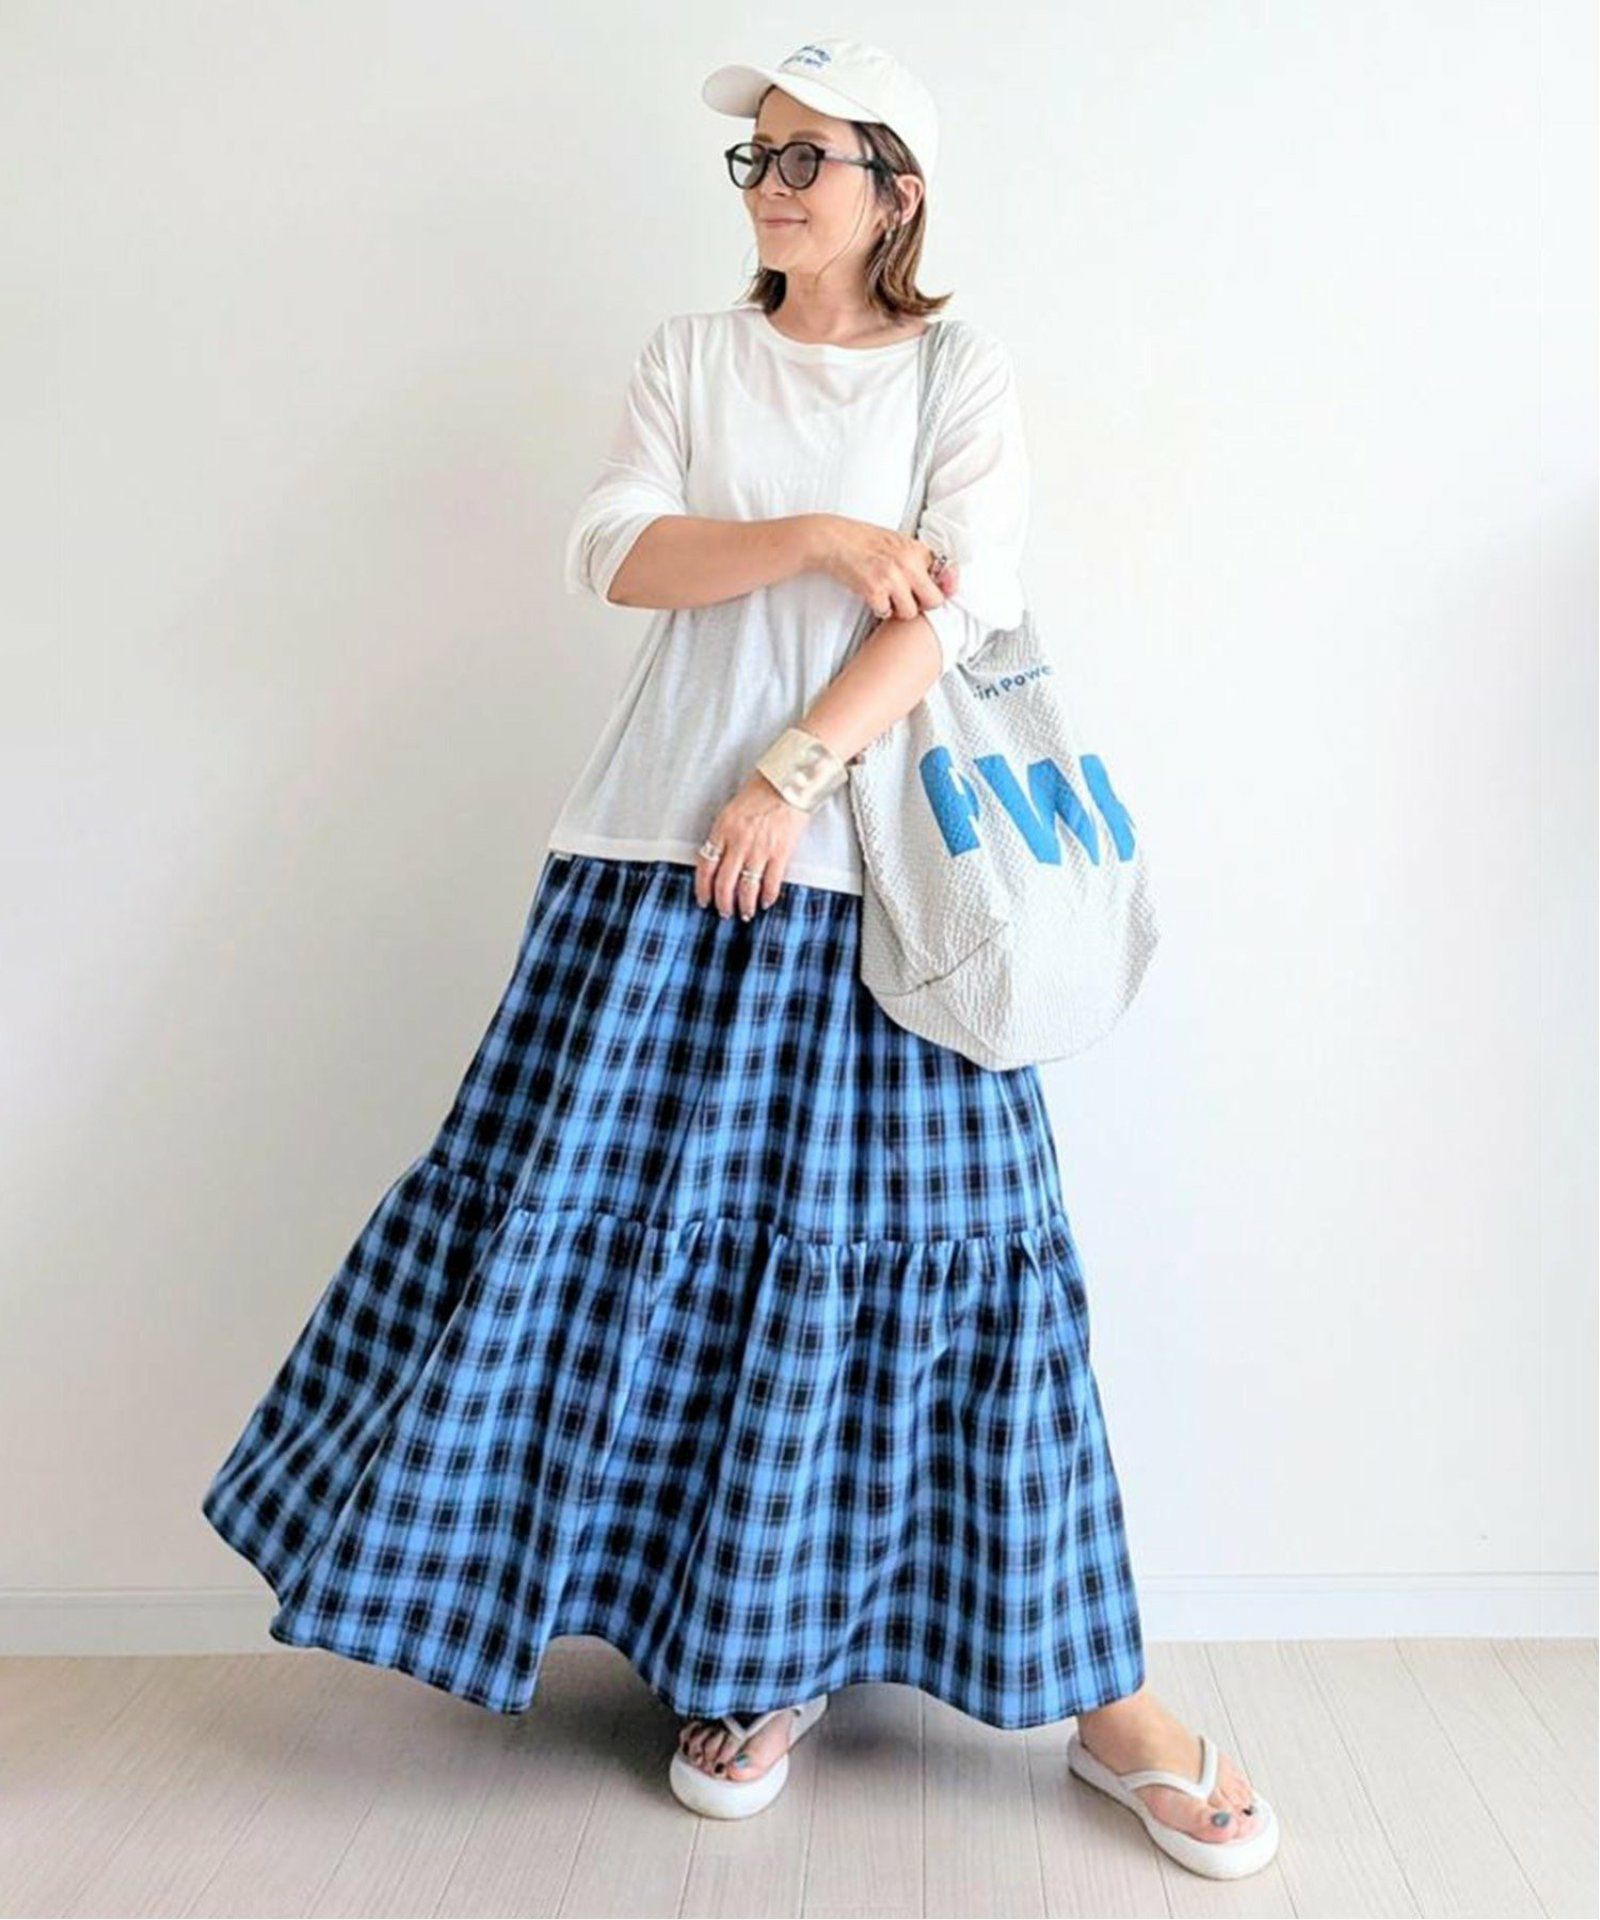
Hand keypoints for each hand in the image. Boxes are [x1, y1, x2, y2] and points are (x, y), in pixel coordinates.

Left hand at [694, 771, 814, 918]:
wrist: (790, 781)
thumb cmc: (762, 790)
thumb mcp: (733, 810)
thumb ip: (725, 834)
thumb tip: (720, 859)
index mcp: (722, 829)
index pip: (705, 866)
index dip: (703, 888)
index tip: (704, 901)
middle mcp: (738, 841)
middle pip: (724, 883)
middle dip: (723, 903)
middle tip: (724, 913)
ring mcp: (760, 848)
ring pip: (746, 888)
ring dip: (745, 906)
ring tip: (745, 914)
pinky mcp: (781, 852)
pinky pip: (771, 883)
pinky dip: (767, 896)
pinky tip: (766, 902)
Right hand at [811, 515, 960, 621]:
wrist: (833, 539)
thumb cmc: (864, 541)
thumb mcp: (898, 543)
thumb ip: (919, 560)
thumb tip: (946, 581)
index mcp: (917, 549)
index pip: (946, 576)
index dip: (939, 588)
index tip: (930, 592)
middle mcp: (908, 562)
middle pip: (934, 601)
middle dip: (922, 605)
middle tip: (908, 599)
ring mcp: (892, 577)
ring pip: (910, 612)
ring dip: (898, 610)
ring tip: (887, 597)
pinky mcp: (874, 589)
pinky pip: (886, 613)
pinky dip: (879, 609)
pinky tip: (872, 597)